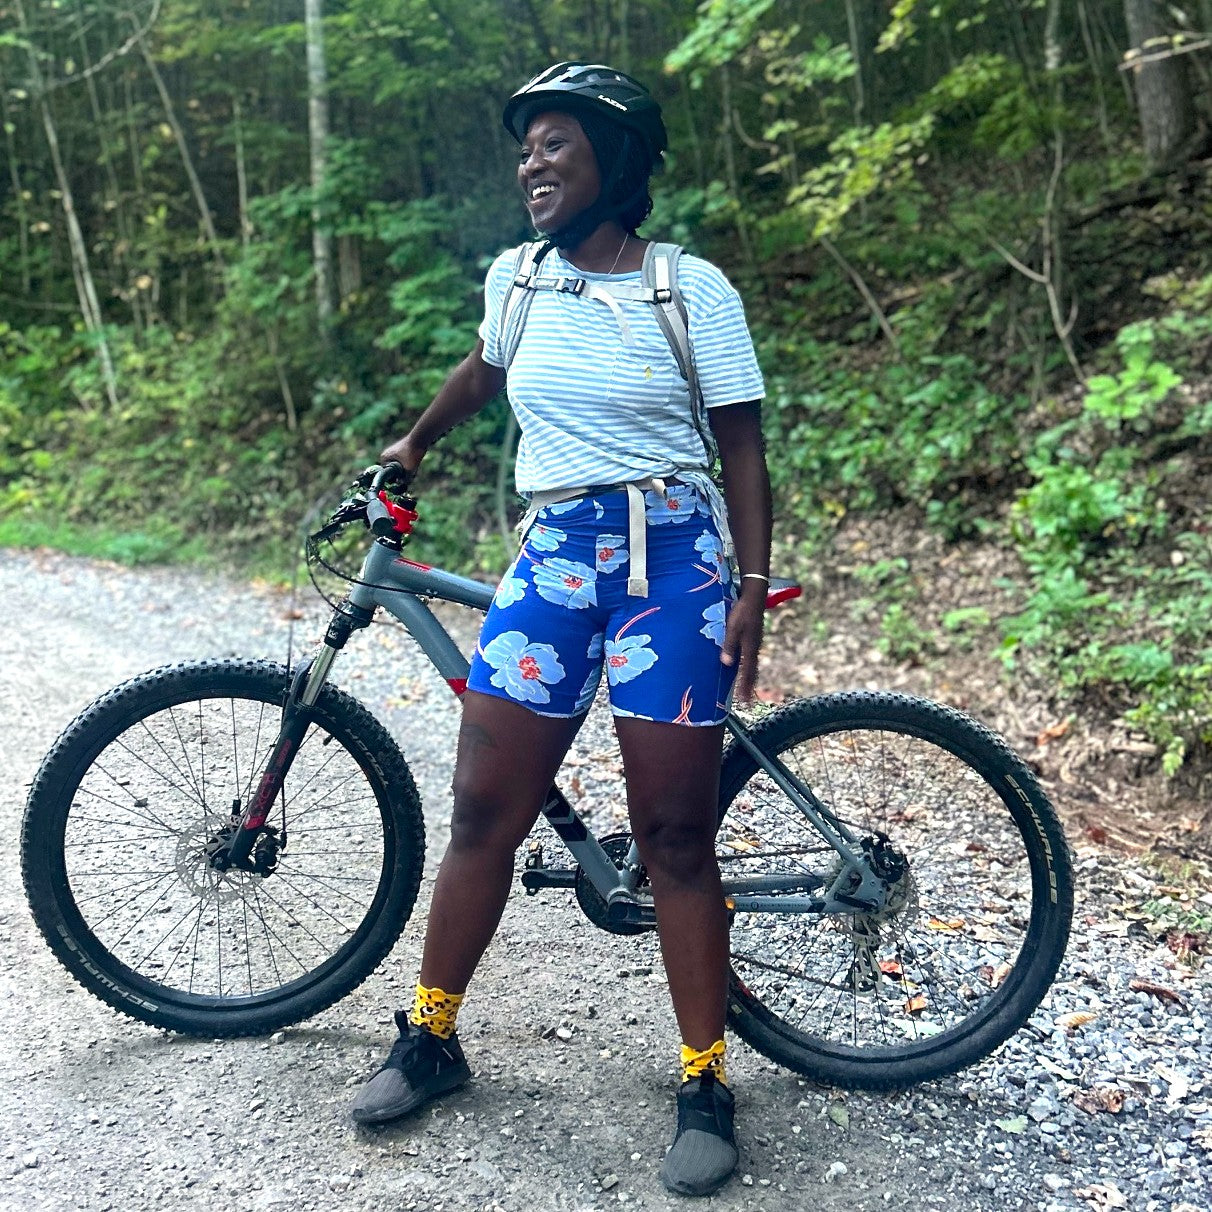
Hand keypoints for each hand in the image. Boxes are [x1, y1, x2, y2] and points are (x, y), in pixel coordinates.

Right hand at [378, 433, 423, 475]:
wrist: (420, 438)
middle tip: (410, 472)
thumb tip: (405, 484)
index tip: (404, 478)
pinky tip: (415, 462)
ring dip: (407, 470)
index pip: (387, 475)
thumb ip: (407, 479)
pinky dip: (409, 465)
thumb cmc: (413, 452)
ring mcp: (393, 453)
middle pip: (394, 472)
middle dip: (403, 474)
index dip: (396, 479)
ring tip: (413, 465)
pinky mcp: (400, 452)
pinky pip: (403, 463)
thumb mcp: (410, 469)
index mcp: (384, 458)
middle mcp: (386, 455)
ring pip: (400, 468)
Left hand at [720, 585, 765, 702]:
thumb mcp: (733, 627)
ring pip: (752, 665)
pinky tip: (744, 669)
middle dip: (748, 686)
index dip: (744, 686)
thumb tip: (726, 664)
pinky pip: (751, 658)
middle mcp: (755, 648)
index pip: (747, 671)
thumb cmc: (742, 611)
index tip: (743, 701)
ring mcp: (755, 643)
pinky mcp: (754, 638)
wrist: (755, 596)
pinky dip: (748, 668)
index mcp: (750, 647)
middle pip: (752, 671)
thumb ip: (729, 645)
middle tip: (746, 702)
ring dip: (749, 678)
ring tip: (746, 690)